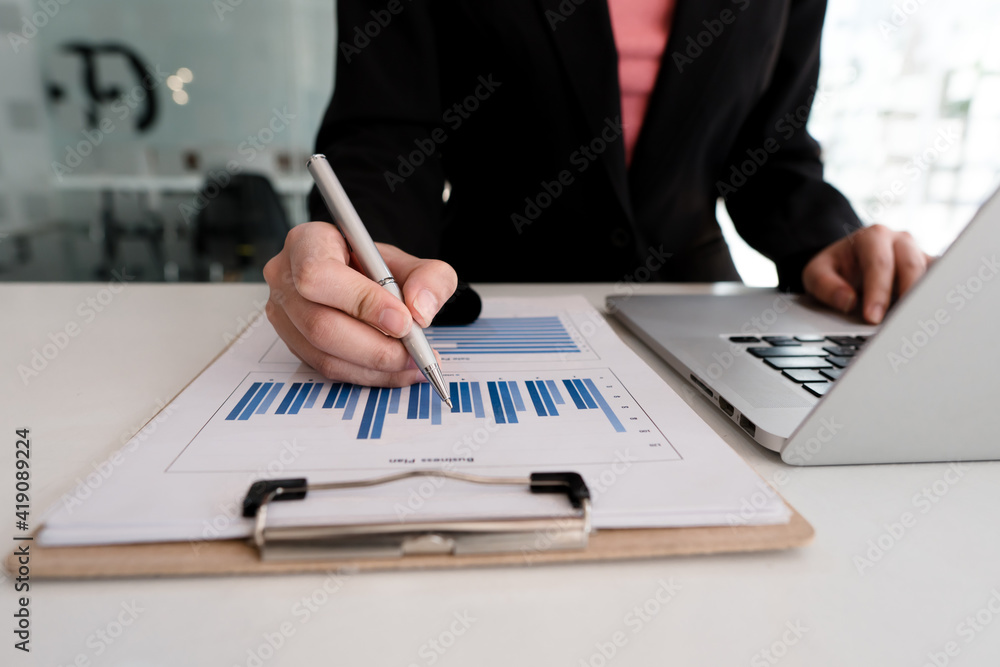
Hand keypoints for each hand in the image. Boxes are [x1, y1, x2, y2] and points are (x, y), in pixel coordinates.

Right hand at [263, 221, 457, 385]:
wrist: (363, 280)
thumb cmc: (378, 267)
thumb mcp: (412, 262)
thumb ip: (429, 278)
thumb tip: (420, 310)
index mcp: (307, 242)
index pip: (320, 275)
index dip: (362, 302)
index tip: (403, 320)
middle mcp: (285, 278)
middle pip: (319, 324)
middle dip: (374, 346)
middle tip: (413, 353)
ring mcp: (284, 315)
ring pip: (323, 354)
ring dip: (374, 367)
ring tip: (412, 365)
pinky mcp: (294, 344)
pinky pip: (327, 369)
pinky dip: (366, 375)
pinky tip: (395, 370)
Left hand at [802, 224, 933, 323]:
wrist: (847, 263)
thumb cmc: (834, 268)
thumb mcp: (816, 274)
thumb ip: (826, 286)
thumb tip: (848, 301)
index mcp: (872, 237)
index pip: (879, 263)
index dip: (878, 291)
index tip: (872, 317)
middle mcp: (900, 241)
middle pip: (911, 266)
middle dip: (905, 297)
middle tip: (900, 325)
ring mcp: (919, 254)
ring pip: (932, 274)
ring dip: (926, 299)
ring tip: (919, 324)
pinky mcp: (930, 270)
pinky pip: (941, 282)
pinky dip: (939, 299)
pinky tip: (935, 317)